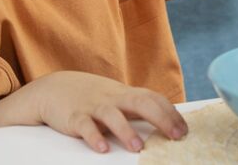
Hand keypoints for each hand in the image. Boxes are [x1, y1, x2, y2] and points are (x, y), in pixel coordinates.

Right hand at [33, 71, 187, 152]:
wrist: (53, 88)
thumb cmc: (91, 96)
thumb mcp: (115, 97)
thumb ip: (136, 107)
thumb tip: (166, 121)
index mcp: (125, 94)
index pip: (153, 98)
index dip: (171, 113)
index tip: (185, 130)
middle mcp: (112, 98)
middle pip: (140, 102)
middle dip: (160, 118)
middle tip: (176, 136)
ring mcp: (93, 106)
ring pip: (112, 115)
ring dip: (126, 131)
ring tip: (137, 147)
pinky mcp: (74, 116)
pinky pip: (85, 126)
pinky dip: (94, 137)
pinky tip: (102, 149)